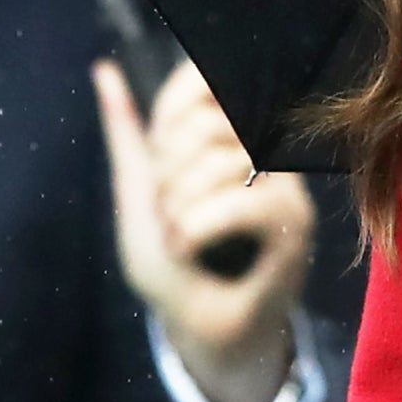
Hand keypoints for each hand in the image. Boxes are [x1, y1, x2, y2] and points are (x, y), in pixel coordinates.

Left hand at [94, 59, 315, 401]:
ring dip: (181, 206)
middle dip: (169, 170)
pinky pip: (248, 204)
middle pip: (209, 122)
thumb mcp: (139, 196)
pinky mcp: (296, 225)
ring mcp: (284, 185)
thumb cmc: (174, 267)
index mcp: (227, 136)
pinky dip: (202, 226)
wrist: (202, 331)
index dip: (172, 113)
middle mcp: (263, 152)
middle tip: (167, 213)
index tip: (159, 163)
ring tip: (176, 237)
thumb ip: (128, 136)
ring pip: (225, 162)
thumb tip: (104, 69)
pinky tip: (186, 247)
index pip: (206, 82)